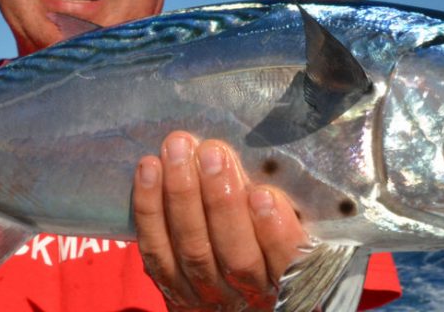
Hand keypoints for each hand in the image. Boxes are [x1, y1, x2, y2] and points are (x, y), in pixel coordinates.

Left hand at [133, 131, 309, 310]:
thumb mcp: (294, 224)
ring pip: (193, 250)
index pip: (288, 265)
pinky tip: (149, 167)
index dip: (276, 234)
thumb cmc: (269, 239)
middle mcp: (248, 294)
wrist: (228, 283)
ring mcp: (206, 294)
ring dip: (182, 195)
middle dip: (221, 202)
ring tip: (178, 149)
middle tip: (213, 153)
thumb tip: (266, 161)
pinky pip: (156, 250)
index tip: (264, 195)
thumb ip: (287, 205)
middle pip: (236, 257)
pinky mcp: (171, 286)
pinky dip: (150, 207)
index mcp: (289, 281)